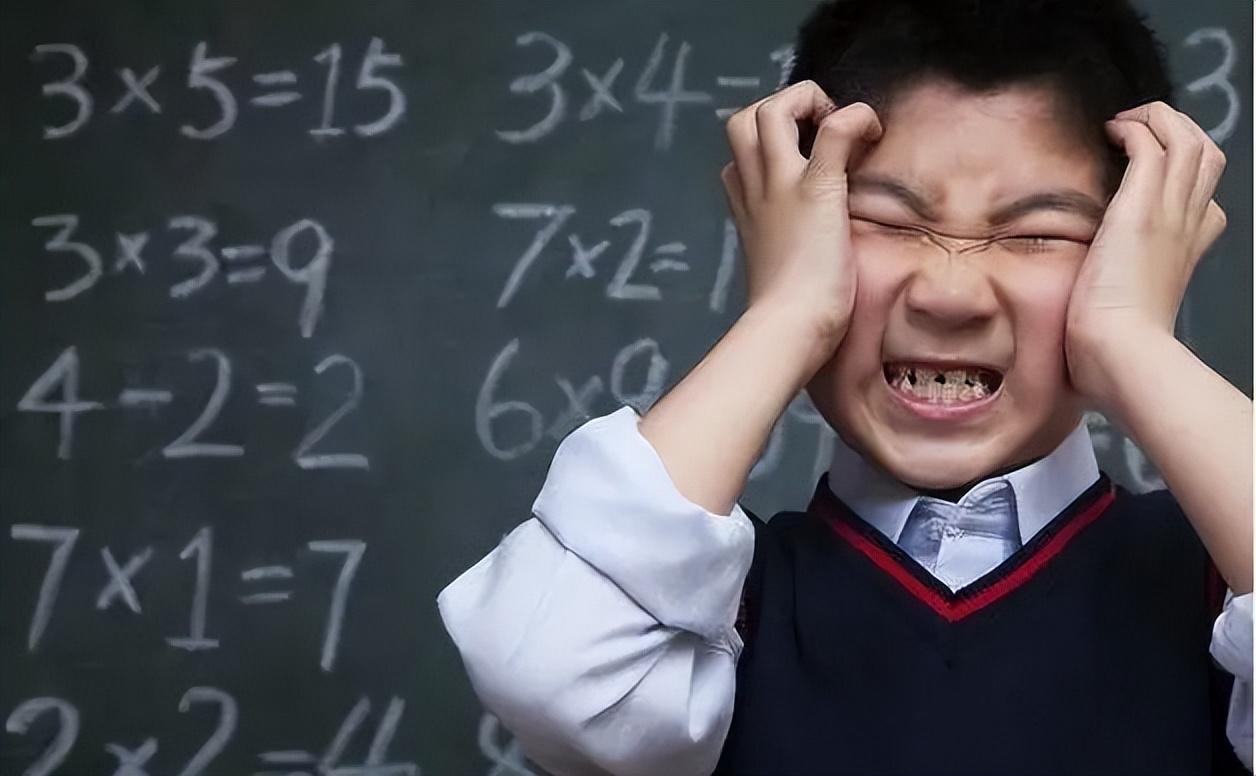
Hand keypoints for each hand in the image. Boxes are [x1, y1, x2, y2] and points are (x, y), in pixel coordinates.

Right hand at [720, 80, 881, 347]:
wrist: (788, 330)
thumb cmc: (788, 317)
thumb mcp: (775, 273)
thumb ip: (783, 250)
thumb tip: (805, 252)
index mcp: (746, 210)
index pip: (738, 160)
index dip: (768, 151)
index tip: (803, 168)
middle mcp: (756, 190)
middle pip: (743, 120)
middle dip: (781, 110)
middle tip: (819, 136)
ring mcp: (781, 186)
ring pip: (772, 109)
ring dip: (809, 102)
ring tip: (840, 130)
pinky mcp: (816, 190)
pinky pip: (834, 128)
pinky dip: (856, 118)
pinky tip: (872, 133)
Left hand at [1064, 101, 1227, 405]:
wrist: (1122, 353)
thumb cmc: (1116, 348)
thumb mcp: (1129, 312)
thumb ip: (1122, 293)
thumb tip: (1094, 304)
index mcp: (1188, 248)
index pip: (1203, 197)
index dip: (1180, 175)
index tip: (1143, 172)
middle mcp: (1188, 224)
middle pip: (1207, 154)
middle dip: (1176, 130)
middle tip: (1134, 132)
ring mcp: (1170, 213)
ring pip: (1188, 139)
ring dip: (1156, 119)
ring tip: (1122, 124)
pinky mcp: (1142, 208)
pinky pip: (1152, 145)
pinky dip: (1135, 128)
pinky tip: (1110, 133)